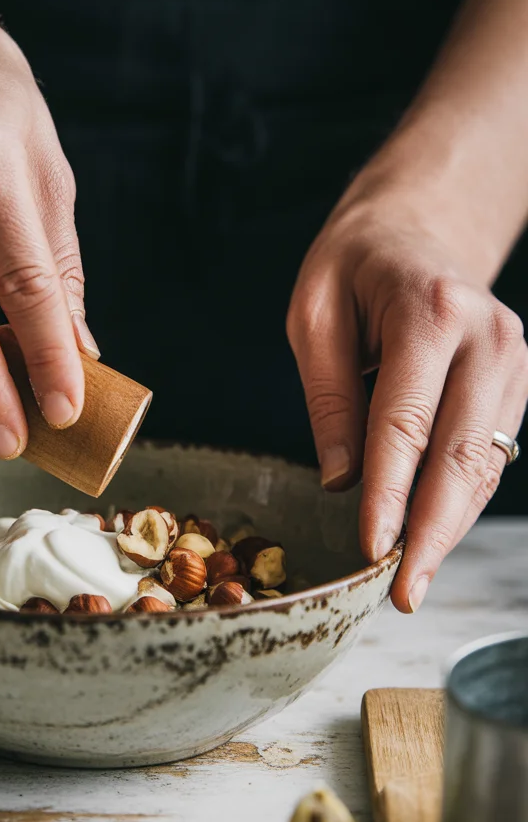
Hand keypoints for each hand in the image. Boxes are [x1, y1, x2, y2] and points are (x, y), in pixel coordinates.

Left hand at [287, 196, 527, 612]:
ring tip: (413, 581)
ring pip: (484, 463)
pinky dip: (462, 499)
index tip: (371, 549)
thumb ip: (329, 395)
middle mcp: (487, 338)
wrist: (419, 227)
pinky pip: (490, 454)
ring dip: (451, 526)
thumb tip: (341, 480)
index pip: (406, 421)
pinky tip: (434, 536)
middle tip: (403, 593)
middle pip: (460, 454)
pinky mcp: (516, 381)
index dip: (390, 492)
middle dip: (431, 532)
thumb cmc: (353, 267)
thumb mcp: (314, 314)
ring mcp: (512, 361)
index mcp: (430, 313)